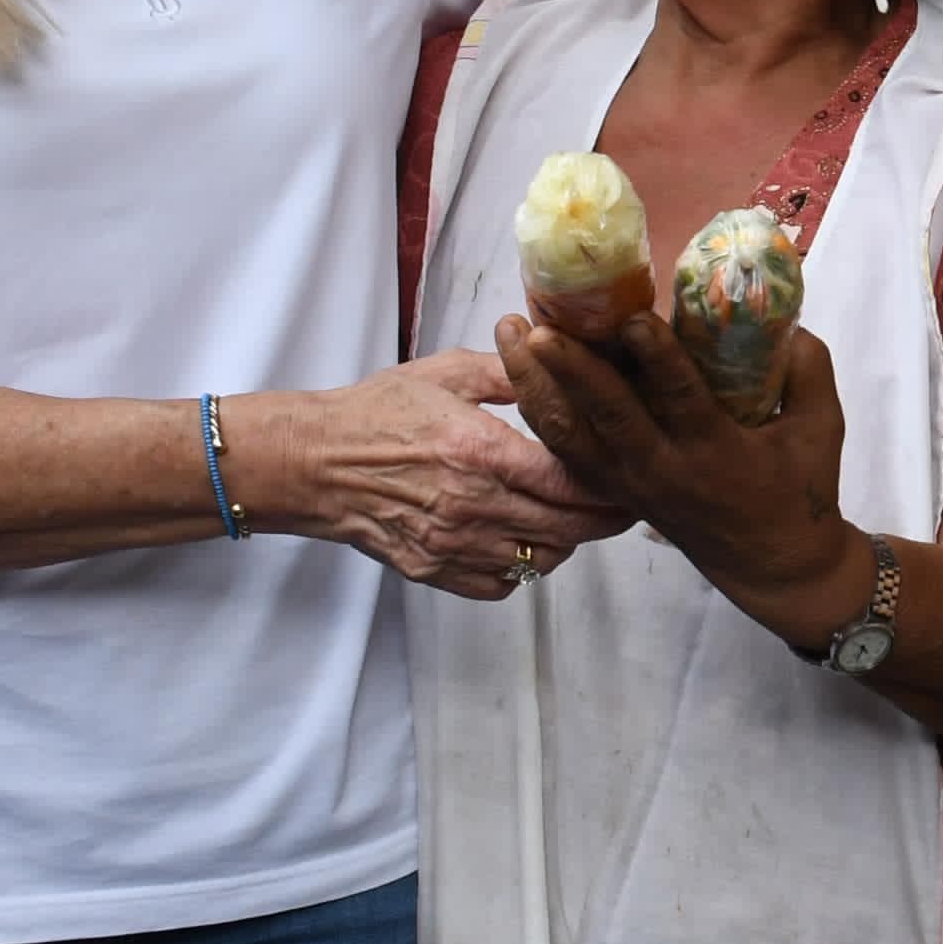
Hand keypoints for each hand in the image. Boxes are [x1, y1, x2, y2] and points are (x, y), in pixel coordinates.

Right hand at [241, 351, 629, 598]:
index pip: (569, 481)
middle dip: (604, 519)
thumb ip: (509, 373)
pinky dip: (519, 567)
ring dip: (564, 542)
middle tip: (624, 504)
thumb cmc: (377, 412)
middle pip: (567, 529)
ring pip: (538, 560)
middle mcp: (472, 505)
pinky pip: (499, 584)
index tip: (631, 475)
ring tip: (571, 518)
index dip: (609, 484)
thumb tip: (559, 359)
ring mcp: (452, 544)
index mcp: (481, 452)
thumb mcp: (446, 373)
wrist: (311, 462)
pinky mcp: (433, 570)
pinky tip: (520, 539)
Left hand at [495, 313, 858, 636]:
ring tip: (508, 333)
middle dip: (568, 370)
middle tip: (537, 325)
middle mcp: (661, 469)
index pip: (680, 400)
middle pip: (604, 417)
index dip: (657, 359)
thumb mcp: (821, 429)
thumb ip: (808, 370)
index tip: (633, 318)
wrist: (772, 563)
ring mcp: (629, 482)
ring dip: (534, 385)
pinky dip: (538, 410)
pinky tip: (517, 372)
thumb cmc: (801, 489)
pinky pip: (563, 450)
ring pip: (568, 435)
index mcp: (714, 452)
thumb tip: (786, 318)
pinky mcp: (612, 489)